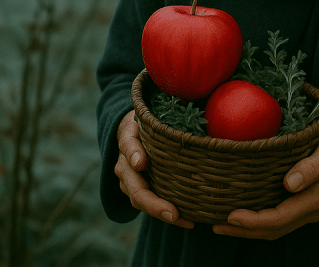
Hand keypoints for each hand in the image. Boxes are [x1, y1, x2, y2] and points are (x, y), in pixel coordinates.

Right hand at [115, 110, 193, 228]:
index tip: (142, 163)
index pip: (128, 144)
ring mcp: (129, 180)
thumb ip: (167, 107)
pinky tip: (190, 221)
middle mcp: (125, 162)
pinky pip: (150, 206)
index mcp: (128, 136)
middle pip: (133, 186)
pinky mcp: (139, 191)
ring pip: (139, 200)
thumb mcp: (154, 109)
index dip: (134, 154)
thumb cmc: (152, 116)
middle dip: (152, 202)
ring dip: (161, 212)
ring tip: (186, 221)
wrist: (135, 129)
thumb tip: (193, 98)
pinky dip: (168, 213)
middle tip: (172, 213)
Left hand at [213, 130, 318, 239]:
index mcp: (314, 200)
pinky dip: (258, 222)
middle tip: (216, 224)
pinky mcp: (302, 206)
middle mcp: (309, 211)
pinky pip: (277, 220)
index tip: (231, 215)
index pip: (278, 218)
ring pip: (274, 229)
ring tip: (221, 224)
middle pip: (272, 229)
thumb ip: (311, 167)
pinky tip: (242, 215)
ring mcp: (306, 212)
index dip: (253, 220)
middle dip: (243, 231)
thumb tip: (289, 184)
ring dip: (248, 230)